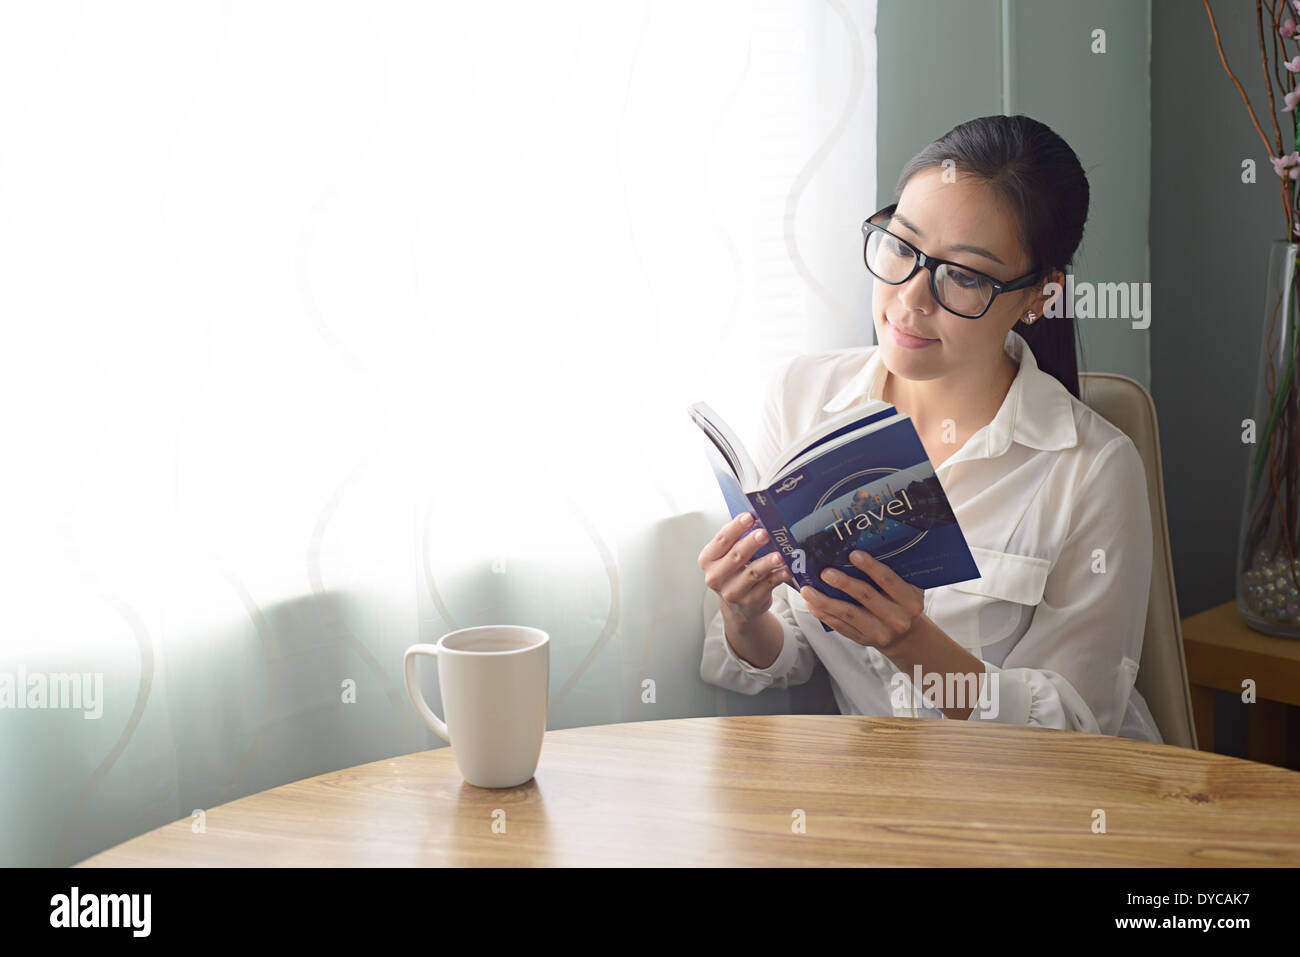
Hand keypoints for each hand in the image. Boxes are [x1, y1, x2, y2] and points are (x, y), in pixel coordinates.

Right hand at [698, 512, 792, 624]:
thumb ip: (735, 540)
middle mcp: (716, 577)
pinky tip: (787, 570)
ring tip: (780, 555)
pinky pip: (767, 586)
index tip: (749, 517)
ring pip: (753, 573)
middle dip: (752, 543)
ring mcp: (732, 591)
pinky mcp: (750, 601)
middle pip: (736, 556)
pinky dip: (778, 576)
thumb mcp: (725, 557)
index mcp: (708, 560)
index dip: (736, 527)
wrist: (736, 606)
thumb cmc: (732, 572)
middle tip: (765, 533)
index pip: (721, 540)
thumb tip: (757, 519)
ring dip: (768, 562)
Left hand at [799, 550, 923, 648]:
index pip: (889, 580)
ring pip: (849, 614)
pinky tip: (812, 604)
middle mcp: (897, 618)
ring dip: (826, 601)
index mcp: (910, 600)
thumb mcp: (907, 589)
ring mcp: (880, 632)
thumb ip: (890, 574)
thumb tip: (858, 550)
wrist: (905, 635)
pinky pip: (841, 626)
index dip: (871, 567)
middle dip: (843, 583)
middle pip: (866, 596)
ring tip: (808, 590)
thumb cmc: (900, 603)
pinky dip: (825, 615)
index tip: (853, 554)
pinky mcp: (864, 640)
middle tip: (825, 572)